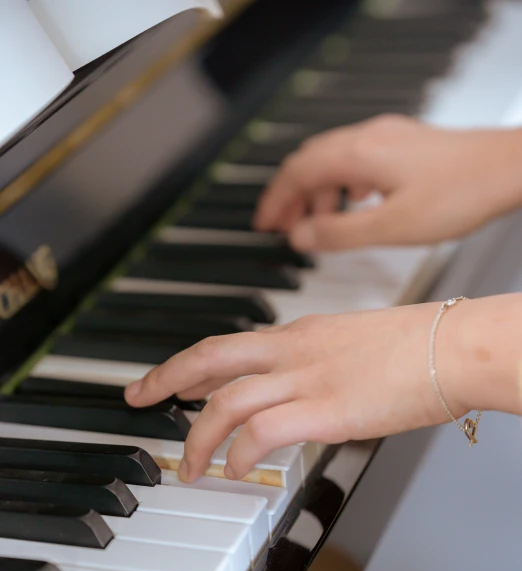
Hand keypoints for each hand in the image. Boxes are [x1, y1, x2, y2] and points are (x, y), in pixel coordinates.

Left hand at [124, 303, 471, 481]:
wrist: (457, 345)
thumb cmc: (423, 347)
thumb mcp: (361, 345)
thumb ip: (328, 366)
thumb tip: (316, 391)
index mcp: (304, 335)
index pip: (232, 345)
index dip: (194, 364)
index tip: (173, 380)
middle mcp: (295, 351)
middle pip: (210, 357)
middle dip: (165, 378)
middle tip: (138, 397)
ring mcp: (307, 378)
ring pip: (225, 400)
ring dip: (197, 436)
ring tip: (188, 466)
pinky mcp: (325, 409)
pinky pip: (260, 431)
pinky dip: (237, 452)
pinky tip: (232, 469)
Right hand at [254, 115, 521, 251]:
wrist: (508, 169)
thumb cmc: (460, 193)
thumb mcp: (389, 226)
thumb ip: (338, 233)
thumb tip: (299, 237)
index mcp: (357, 154)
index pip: (296, 173)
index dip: (274, 200)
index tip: (263, 225)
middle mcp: (367, 138)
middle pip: (310, 162)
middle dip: (292, 196)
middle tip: (282, 227)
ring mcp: (386, 138)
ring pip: (334, 162)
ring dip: (319, 193)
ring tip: (319, 226)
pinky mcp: (403, 145)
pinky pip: (357, 161)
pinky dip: (343, 186)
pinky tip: (354, 204)